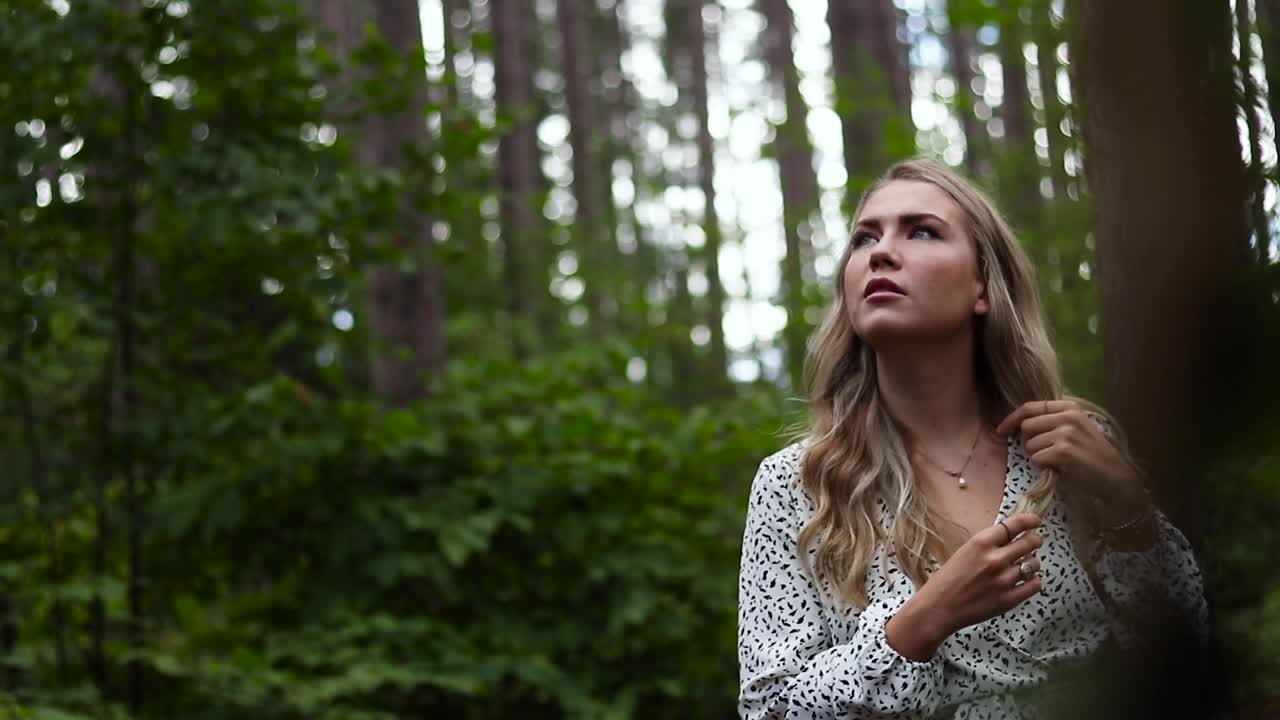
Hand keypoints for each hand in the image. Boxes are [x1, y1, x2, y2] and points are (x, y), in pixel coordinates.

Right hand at [886, 513, 1043, 659]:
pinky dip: (1033, 581)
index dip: (1029, 520)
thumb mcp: (964, 552)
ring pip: (1035, 564)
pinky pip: (1035, 585)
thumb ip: (987, 545)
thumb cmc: (947, 580)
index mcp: (980, 543)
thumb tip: (1011, 538)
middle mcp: (995, 559)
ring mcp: (1003, 580)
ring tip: (1024, 565)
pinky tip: (1026, 581)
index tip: (1035, 521)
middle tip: (1034, 542)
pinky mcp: (1009, 599)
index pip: (1014, 525)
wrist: (938, 608)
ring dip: (1032, 562)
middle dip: (1035, 540)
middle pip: (1030, 542)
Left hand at [995, 399, 1146, 511]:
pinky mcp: (1063, 451)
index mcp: (1070, 408)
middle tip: (1045, 453)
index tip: (1001, 430)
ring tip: (1058, 461)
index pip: (1030, 407)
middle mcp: (1068, 417)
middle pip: (1026, 427)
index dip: (1011, 419)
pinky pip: (1036, 458)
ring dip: (1038, 457)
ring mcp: (1066, 433)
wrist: (1115, 477)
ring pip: (1030, 445)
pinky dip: (1044, 467)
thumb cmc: (1093, 456)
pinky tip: (1060, 468)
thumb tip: (1019, 425)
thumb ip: (1052, 423)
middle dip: (1029, 442)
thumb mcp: (1076, 430)